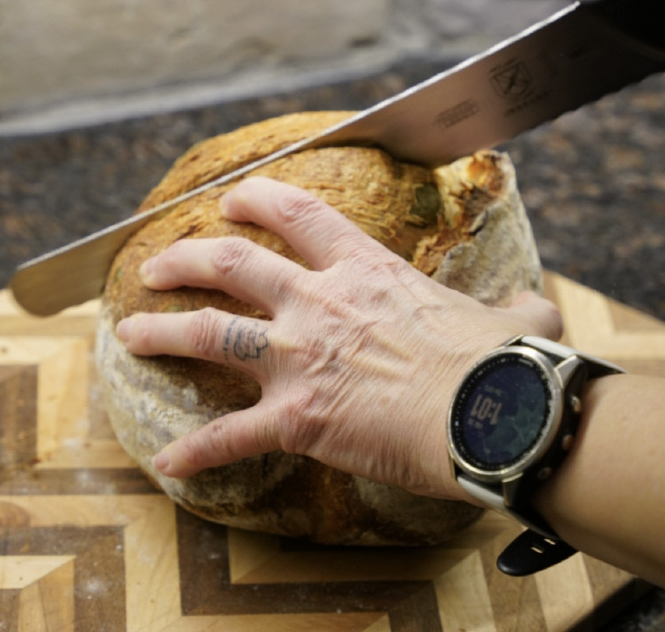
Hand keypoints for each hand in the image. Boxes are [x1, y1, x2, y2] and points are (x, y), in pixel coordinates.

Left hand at [115, 176, 561, 500]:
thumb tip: (535, 308)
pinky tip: (171, 463)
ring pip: (210, 333)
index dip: (259, 201)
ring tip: (129, 335)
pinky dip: (199, 451)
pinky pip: (232, 437)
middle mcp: (319, 304)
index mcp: (365, 271)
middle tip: (157, 265)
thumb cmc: (502, 363)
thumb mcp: (513, 319)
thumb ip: (514, 306)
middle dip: (185, 258)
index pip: (299, 215)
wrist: (489, 412)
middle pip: (232, 265)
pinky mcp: (296, 419)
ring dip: (163, 333)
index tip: (233, 201)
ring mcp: (300, 359)